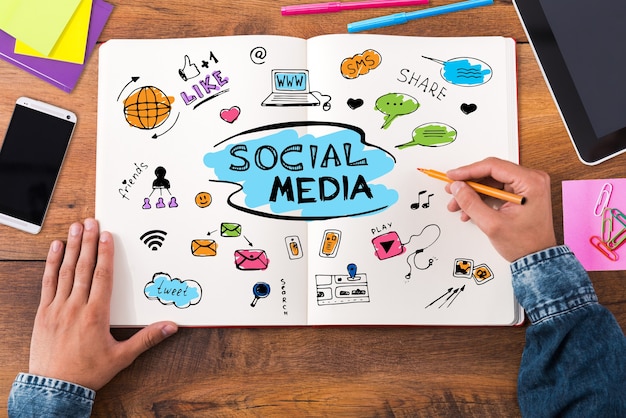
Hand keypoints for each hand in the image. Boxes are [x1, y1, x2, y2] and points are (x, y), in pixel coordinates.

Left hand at [28, 218, 177, 390]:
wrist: (56, 388)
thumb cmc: (88, 372)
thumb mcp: (122, 357)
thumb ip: (147, 339)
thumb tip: (170, 327)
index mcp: (96, 315)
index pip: (102, 277)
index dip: (105, 254)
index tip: (106, 236)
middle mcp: (75, 307)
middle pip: (84, 268)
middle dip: (88, 242)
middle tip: (91, 222)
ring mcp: (57, 308)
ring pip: (65, 271)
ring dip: (71, 247)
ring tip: (75, 228)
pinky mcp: (43, 313)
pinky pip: (47, 283)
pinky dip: (51, 264)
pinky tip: (55, 249)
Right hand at [445, 157, 556, 261]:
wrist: (537, 258)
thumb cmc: (525, 244)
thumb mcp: (492, 224)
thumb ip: (471, 203)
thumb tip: (457, 187)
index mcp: (530, 182)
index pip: (493, 166)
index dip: (469, 171)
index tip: (453, 176)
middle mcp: (531, 180)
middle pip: (491, 173)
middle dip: (469, 184)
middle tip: (453, 191)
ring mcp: (527, 186)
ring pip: (491, 182)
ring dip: (473, 193)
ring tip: (458, 205)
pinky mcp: (521, 194)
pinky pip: (496, 190)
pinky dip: (482, 198)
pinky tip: (470, 209)